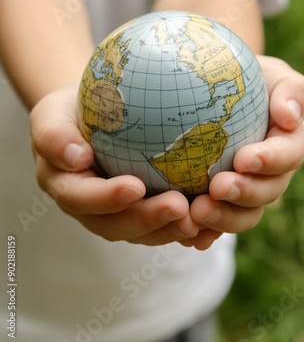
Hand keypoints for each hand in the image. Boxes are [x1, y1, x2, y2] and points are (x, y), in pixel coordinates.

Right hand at [30, 83, 199, 245]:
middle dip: (148, 220)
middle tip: (179, 207)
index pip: (82, 199)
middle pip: (116, 225)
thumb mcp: (52, 113)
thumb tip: (76, 157)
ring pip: (144, 232)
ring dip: (170, 229)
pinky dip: (187, 228)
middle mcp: (92, 209)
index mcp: (67, 188)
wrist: (92, 114)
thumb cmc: (71, 109)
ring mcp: (119, 213)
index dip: (107, 199)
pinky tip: (212, 224)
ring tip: (200, 218)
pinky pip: (165, 225)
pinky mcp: (145, 210)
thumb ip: (53, 135)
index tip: (135, 186)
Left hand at [183, 55, 303, 249]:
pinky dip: (204, 233)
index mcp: (292, 143)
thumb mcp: (275, 75)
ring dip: (223, 218)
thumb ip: (293, 92)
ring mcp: (249, 191)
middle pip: (267, 192)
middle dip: (244, 194)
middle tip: (216, 189)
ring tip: (196, 212)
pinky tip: (186, 235)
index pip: (290, 154)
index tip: (244, 159)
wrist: (220, 93)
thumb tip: (290, 116)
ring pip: (244, 214)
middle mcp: (274, 173)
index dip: (271, 161)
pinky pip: (217, 223)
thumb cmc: (251, 78)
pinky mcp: (224, 202)